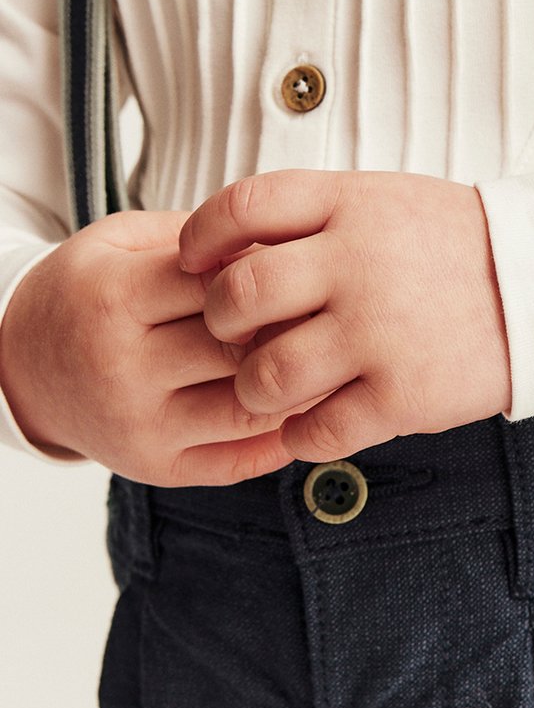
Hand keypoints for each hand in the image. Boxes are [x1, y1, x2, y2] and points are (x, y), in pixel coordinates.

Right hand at [0, 212, 318, 484]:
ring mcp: (139, 427)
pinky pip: (239, 459)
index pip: (219, 285)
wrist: (25, 363)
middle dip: (292, 331)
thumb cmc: (88, 292)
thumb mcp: (124, 241)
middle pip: (239, 350)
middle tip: (329, 315)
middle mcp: (121, 369)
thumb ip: (199, 239)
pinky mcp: (154, 468)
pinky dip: (284, 436)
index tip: (300, 268)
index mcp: (113, 299)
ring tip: (325, 358)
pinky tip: (306, 406)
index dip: (271, 275)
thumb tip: (285, 248)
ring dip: (299, 386)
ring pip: (249, 409)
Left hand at [178, 169, 513, 462]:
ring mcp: (380, 333)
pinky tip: (312, 423)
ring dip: (253, 389)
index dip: (201, 237)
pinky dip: (300, 435)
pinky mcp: (403, 395)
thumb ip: (312, 219)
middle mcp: (359, 264)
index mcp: (351, 205)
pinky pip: (317, 431)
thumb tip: (226, 255)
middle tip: (234, 335)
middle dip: (220, 323)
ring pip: (266, 374)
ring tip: (270, 387)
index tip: (194, 263)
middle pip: (239, 295)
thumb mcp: (385, 201)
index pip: (243, 207)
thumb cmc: (454, 247)